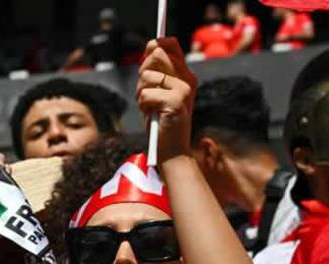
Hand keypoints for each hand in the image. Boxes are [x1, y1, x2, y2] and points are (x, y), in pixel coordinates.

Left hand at [136, 37, 198, 161]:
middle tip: (146, 93)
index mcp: (186, 75)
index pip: (169, 45)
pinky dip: (142, 105)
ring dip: (141, 92)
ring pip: (147, 75)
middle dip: (142, 73)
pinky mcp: (176, 101)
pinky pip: (145, 93)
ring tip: (149, 107)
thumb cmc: (160, 124)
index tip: (146, 63)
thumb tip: (153, 45)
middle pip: (156, 54)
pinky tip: (151, 114)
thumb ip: (156, 71)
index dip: (153, 48)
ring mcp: (183, 89)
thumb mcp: (158, 94)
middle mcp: (188, 79)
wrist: (171, 152)